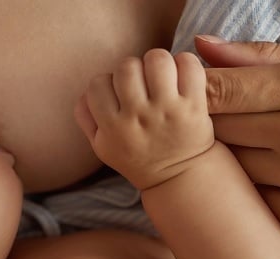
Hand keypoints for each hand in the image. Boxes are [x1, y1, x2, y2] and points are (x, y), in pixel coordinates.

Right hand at [74, 49, 213, 189]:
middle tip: (141, 83)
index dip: (108, 82)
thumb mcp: (102, 147)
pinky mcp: (194, 106)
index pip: (98, 83)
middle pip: (126, 67)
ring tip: (161, 75)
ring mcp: (168, 110)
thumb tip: (85, 92)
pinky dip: (185, 63)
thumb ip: (86, 118)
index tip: (119, 92)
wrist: (178, 178)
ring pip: (157, 60)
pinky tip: (181, 76)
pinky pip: (189, 66)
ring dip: (158, 62)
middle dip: (133, 69)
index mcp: (112, 128)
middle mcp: (138, 117)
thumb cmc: (137, 157)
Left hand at [197, 36, 279, 237]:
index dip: (195, 92)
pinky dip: (254, 188)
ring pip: (232, 167)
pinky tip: (272, 174)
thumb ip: (262, 57)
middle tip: (215, 120)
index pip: (222, 90)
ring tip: (253, 146)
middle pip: (219, 129)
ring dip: (231, 157)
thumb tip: (201, 46)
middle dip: (209, 124)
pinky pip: (255, 199)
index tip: (189, 92)